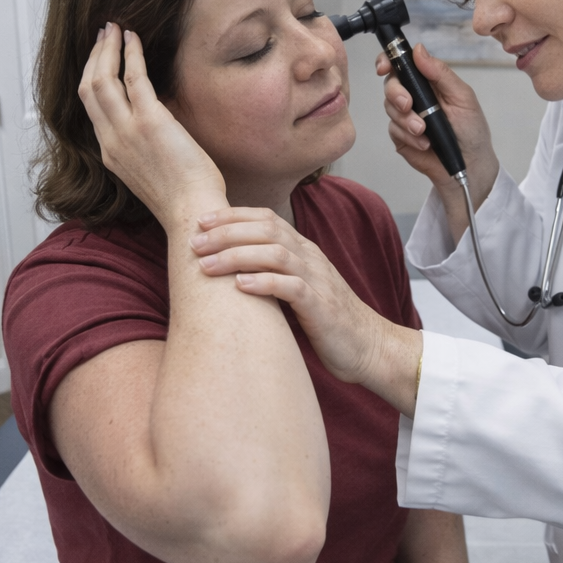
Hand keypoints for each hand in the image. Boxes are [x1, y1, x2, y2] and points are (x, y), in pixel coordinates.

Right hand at [78, 24, 225, 226]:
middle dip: (95, 57)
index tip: (101, 58)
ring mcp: (127, 131)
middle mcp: (111, 140)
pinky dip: (131, 54)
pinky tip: (134, 39)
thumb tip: (154, 123)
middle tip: (104, 34)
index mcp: (110, 153)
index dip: (92, 77)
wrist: (192, 214)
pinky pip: (133, 78)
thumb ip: (143, 146)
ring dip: (108, 49)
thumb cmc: (183, 197)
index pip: (90, 108)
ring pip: (102, 79)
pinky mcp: (149, 122)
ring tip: (115, 29)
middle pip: (88, 88)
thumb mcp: (150, 170)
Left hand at [191, 206, 420, 406]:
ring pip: (276, 254)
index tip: (200, 222)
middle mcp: (310, 258)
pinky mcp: (321, 306)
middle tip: (194, 243)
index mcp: (303, 250)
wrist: (368, 347)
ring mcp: (318, 280)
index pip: (266, 218)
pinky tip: (240, 286)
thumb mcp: (298, 288)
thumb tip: (232, 269)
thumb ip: (273, 273)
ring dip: (237, 256)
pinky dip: (264, 283)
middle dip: (226, 233)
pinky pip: (292, 287)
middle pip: (266, 230)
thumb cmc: (326, 320)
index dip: (233, 216)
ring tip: (207, 266)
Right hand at [377, 42, 498, 218]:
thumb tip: (418, 50)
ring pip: (390, 108)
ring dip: (407, 120)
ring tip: (424, 131)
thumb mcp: (462, 97)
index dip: (388, 61)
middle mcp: (415, 95)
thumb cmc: (471, 129)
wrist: (469, 164)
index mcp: (429, 81)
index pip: (403, 64)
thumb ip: (440, 73)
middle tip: (408, 106)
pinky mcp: (400, 136)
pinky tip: (425, 143)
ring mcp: (406, 115)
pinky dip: (408, 136)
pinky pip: (394, 130)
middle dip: (396, 94)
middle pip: (391, 84)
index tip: (384, 67)